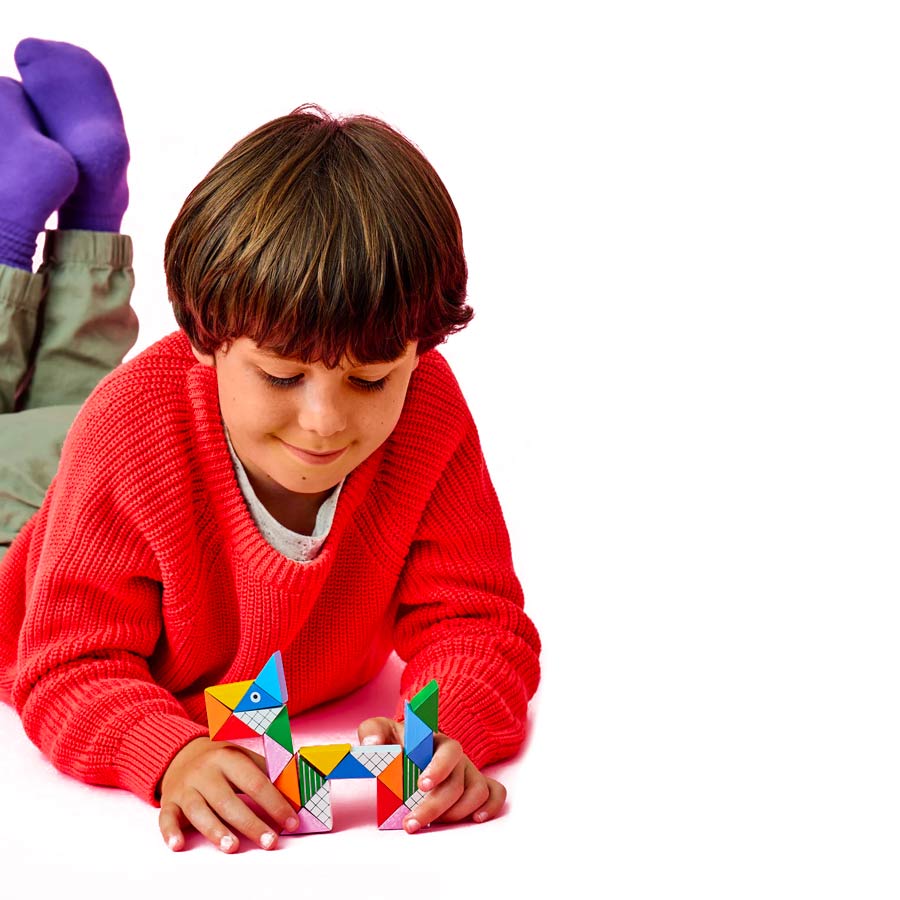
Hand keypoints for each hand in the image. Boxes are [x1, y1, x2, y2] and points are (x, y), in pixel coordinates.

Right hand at [157, 737, 300, 851]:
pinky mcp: (170, 802)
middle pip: (229, 800)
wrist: (181, 753)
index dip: (275, 803)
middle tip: (270, 841)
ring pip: (199, 811)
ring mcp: (186, 788)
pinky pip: (166, 817)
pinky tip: (178, 845)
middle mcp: (206, 772)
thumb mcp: (243, 757)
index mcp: (229, 758)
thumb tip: (295, 791)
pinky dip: (171, 832)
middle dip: (251, 823)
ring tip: (233, 847)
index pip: (255, 782)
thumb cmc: (221, 760)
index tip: (291, 822)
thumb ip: (267, 772)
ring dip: (216, 831)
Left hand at [357, 717, 505, 832]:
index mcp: (436, 741)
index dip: (438, 768)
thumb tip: (371, 743)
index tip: (421, 785)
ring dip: (456, 813)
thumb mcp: (381, 730)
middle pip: (456, 782)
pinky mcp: (477, 783)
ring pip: (477, 791)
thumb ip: (372, 730)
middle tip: (411, 822)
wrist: (412, 742)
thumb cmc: (397, 739)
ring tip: (432, 825)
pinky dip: (490, 806)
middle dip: (434, 806)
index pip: (447, 751)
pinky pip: (495, 792)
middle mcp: (457, 756)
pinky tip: (475, 819)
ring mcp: (469, 770)